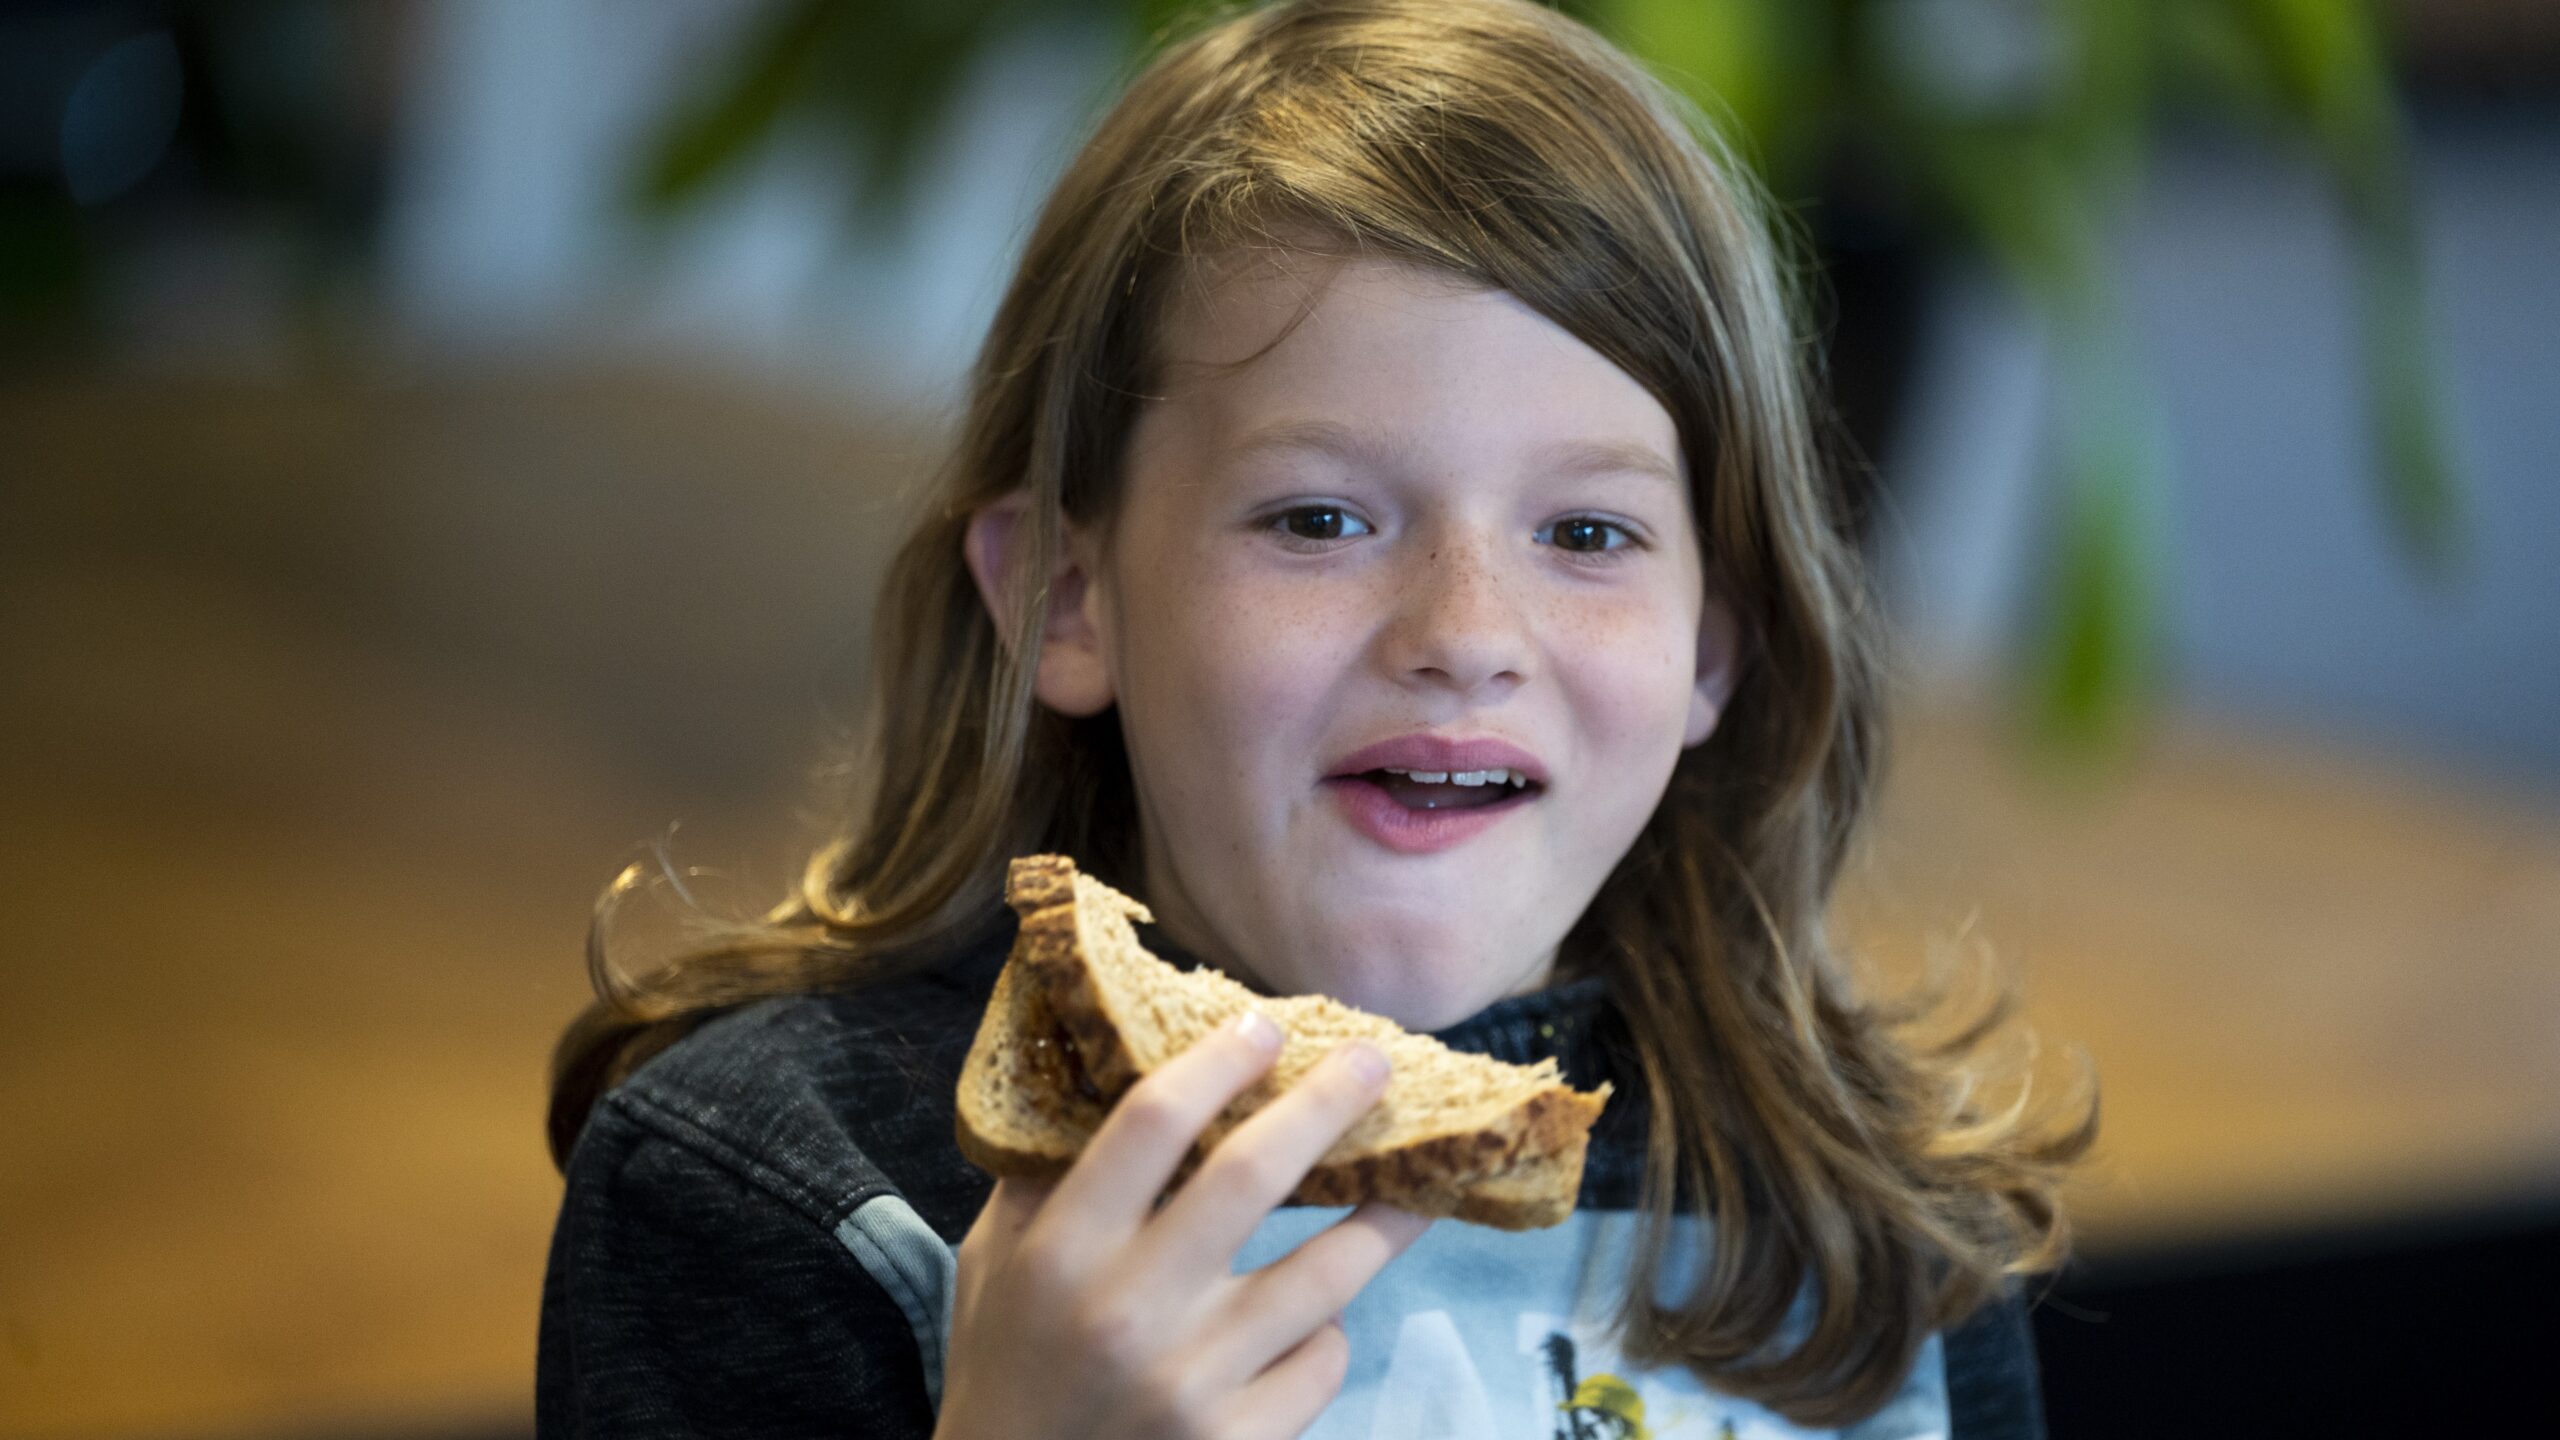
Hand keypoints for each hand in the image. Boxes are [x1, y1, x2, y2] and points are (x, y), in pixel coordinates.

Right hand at [933, 1012, 1431, 1439]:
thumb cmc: (1004, 1371)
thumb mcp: (991, 1266)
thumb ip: (1040, 1176)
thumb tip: (1101, 1069)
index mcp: (1062, 1253)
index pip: (1152, 1124)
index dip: (1218, 1061)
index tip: (1263, 1025)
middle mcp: (1130, 1312)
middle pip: (1252, 1176)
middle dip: (1326, 1105)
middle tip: (1373, 1059)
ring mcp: (1193, 1384)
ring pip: (1326, 1276)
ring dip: (1385, 1218)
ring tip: (1418, 1182)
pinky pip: (1323, 1362)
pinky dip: (1330, 1331)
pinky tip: (1323, 1316)